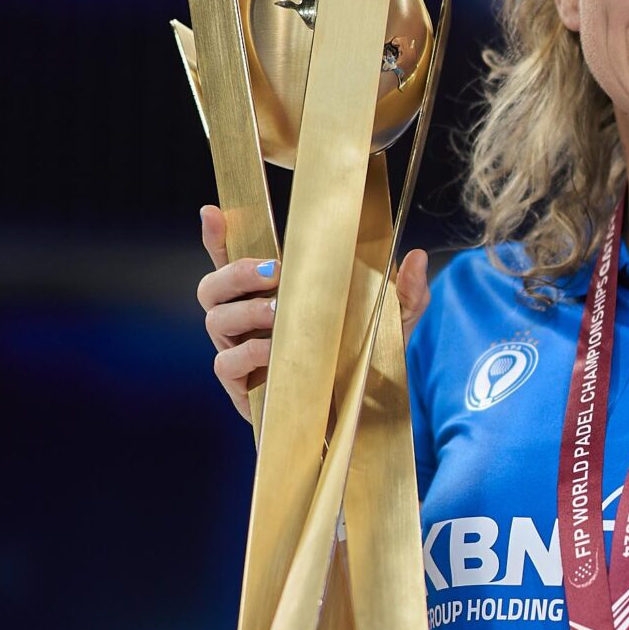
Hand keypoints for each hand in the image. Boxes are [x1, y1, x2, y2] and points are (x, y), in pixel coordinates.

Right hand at [197, 204, 431, 421]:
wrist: (358, 417)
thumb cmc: (363, 360)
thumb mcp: (392, 323)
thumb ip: (406, 290)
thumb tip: (417, 256)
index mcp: (269, 295)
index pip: (230, 261)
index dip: (216, 237)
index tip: (213, 212)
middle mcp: (245, 321)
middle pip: (211, 287)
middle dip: (235, 272)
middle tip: (275, 272)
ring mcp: (239, 352)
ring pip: (215, 319)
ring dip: (246, 310)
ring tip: (280, 313)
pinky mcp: (241, 386)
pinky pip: (226, 362)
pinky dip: (248, 351)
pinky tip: (275, 349)